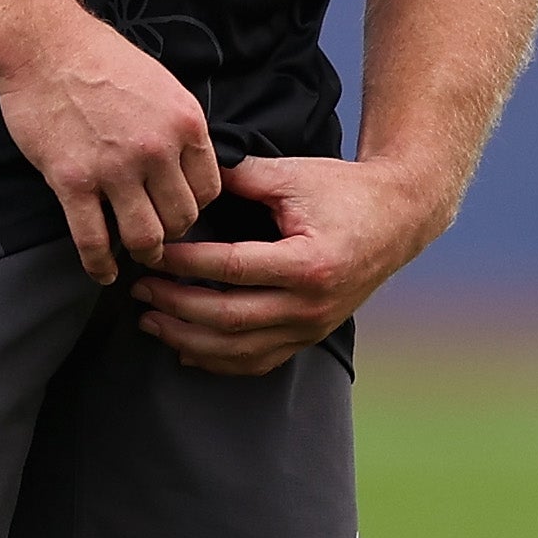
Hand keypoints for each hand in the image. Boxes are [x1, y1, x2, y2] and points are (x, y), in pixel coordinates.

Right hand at [0, 20, 221, 283]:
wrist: (45, 47)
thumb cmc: (101, 59)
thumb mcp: (162, 84)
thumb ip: (179, 126)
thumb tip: (190, 164)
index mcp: (184, 122)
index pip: (210, 188)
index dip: (196, 205)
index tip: (180, 209)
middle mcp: (156, 149)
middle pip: (182, 218)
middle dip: (173, 233)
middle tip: (159, 235)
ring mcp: (114, 169)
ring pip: (145, 237)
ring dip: (144, 253)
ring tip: (136, 255)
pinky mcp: (72, 182)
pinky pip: (93, 241)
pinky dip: (100, 265)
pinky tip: (103, 272)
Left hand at [133, 156, 441, 375]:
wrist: (398, 217)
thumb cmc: (344, 191)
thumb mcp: (293, 175)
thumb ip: (239, 176)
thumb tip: (185, 178)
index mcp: (308, 263)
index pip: (231, 268)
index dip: (186, 263)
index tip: (153, 254)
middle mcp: (311, 305)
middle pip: (228, 318)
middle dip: (175, 308)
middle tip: (139, 292)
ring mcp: (312, 327)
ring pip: (239, 351)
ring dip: (188, 340)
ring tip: (150, 323)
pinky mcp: (310, 336)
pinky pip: (258, 361)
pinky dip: (218, 360)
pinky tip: (186, 349)